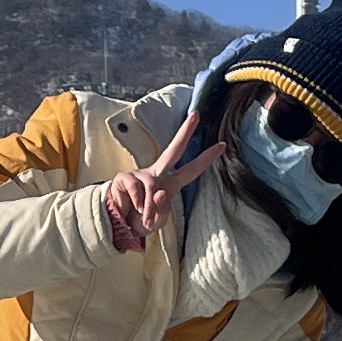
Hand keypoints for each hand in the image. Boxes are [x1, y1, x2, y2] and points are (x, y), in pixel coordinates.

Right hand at [100, 108, 225, 251]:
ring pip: (152, 185)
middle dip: (185, 132)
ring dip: (149, 207)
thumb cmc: (141, 221)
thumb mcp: (157, 222)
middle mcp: (158, 174)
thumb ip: (162, 210)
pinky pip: (136, 187)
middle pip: (174, 149)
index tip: (222, 146)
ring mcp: (141, 174)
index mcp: (170, 184)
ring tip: (145, 218)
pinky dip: (137, 202)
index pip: (191, 170)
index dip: (206, 159)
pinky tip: (132, 208)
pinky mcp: (125, 177)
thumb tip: (160, 193)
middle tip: (196, 114)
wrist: (119, 226)